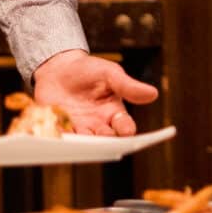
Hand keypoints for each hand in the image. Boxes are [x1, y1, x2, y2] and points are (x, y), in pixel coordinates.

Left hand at [31, 49, 158, 134]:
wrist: (59, 68)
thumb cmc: (89, 70)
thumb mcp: (110, 74)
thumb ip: (128, 86)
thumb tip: (153, 93)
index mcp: (114, 113)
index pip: (124, 126)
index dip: (126, 130)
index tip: (127, 132)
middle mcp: (97, 125)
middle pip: (105, 140)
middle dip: (104, 142)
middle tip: (102, 140)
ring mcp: (78, 128)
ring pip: (82, 142)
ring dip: (81, 144)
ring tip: (79, 142)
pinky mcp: (58, 127)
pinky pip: (61, 137)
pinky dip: (60, 138)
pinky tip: (59, 136)